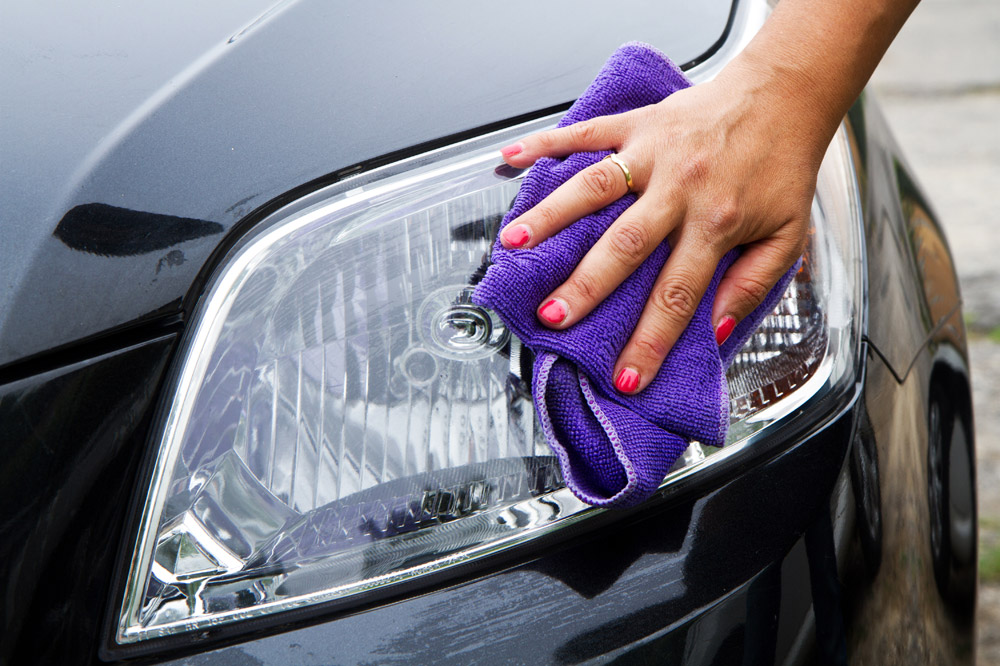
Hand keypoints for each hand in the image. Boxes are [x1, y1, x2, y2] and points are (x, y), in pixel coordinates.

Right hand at [498, 65, 824, 393]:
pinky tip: (510, 159)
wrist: (786, 94)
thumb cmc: (782, 167)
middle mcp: (680, 188)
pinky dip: (544, 143)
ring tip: (513, 244)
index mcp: (716, 222)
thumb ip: (754, 285)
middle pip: (625, 245)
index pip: (677, 295)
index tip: (625, 377)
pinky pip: (586, 133)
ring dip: (550, 216)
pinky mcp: (637, 123)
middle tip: (552, 317)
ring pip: (594, 188)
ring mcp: (653, 152)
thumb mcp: (787, 237)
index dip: (650, 341)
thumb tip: (715, 331)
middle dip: (585, 285)